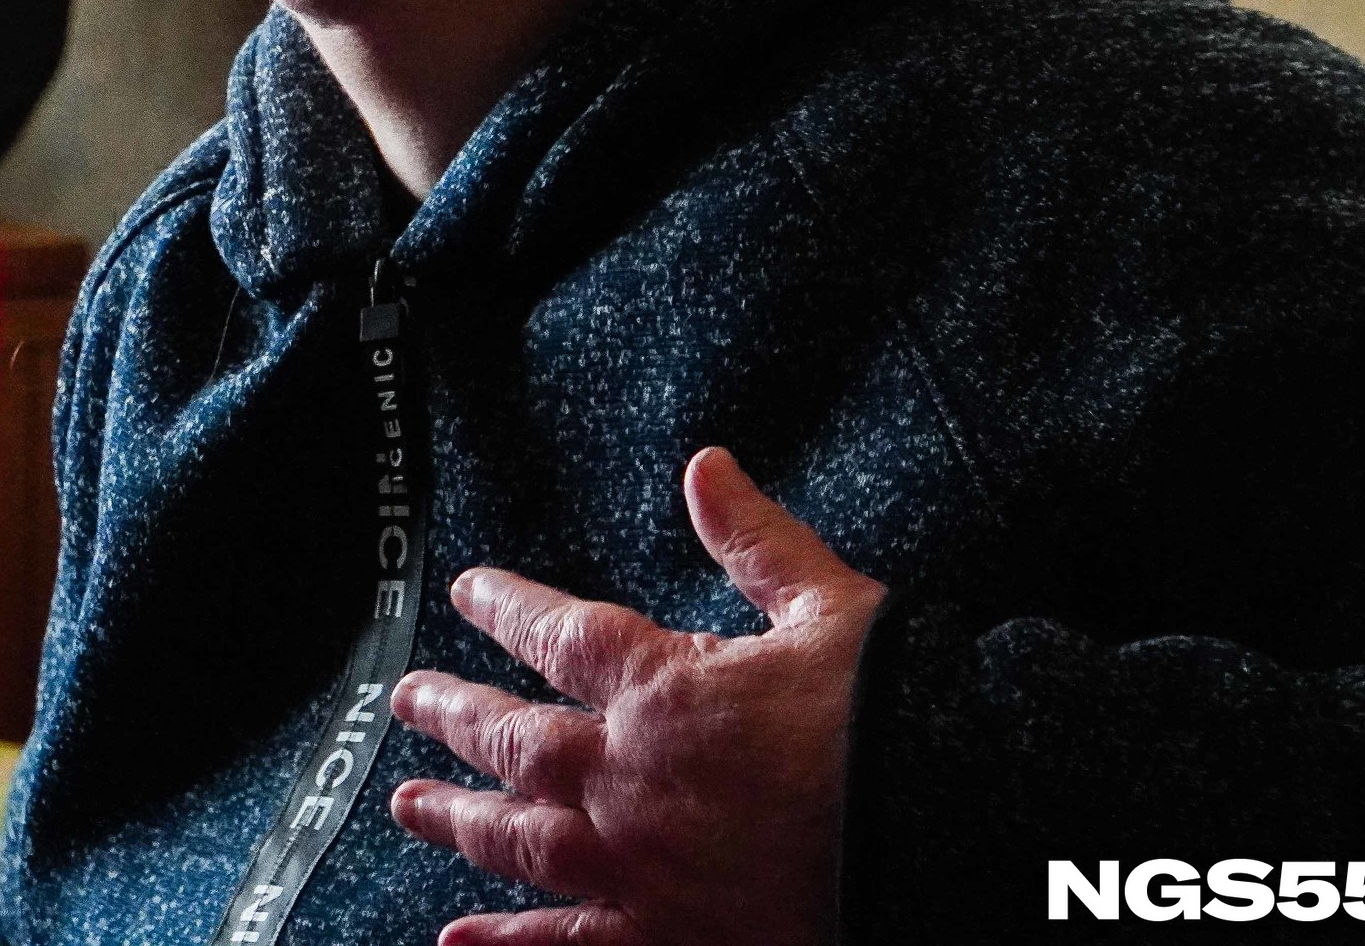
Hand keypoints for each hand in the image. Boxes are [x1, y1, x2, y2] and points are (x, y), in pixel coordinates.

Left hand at [387, 447, 887, 945]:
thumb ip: (755, 542)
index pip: (557, 635)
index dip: (506, 607)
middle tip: (409, 700)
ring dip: (457, 818)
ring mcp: (639, 868)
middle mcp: (628, 779)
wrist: (954, 839)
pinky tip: (460, 943)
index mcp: (663, 689)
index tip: (468, 591)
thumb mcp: (831, 607)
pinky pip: (568, 944)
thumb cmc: (897, 722)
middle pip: (512, 739)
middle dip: (454, 715)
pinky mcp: (669, 937)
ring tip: (409, 805)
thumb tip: (704, 466)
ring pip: (519, 839)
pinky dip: (509, 945)